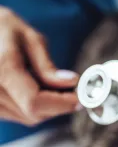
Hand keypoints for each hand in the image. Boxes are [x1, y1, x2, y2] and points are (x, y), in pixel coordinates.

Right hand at [0, 7, 79, 125]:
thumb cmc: (2, 28)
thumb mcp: (29, 38)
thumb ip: (47, 66)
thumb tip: (71, 83)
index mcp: (2, 69)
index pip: (35, 102)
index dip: (61, 104)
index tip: (80, 98)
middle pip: (34, 113)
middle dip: (58, 104)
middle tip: (71, 89)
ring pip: (28, 118)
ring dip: (47, 107)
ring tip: (51, 84)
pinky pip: (18, 115)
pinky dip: (34, 107)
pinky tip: (35, 88)